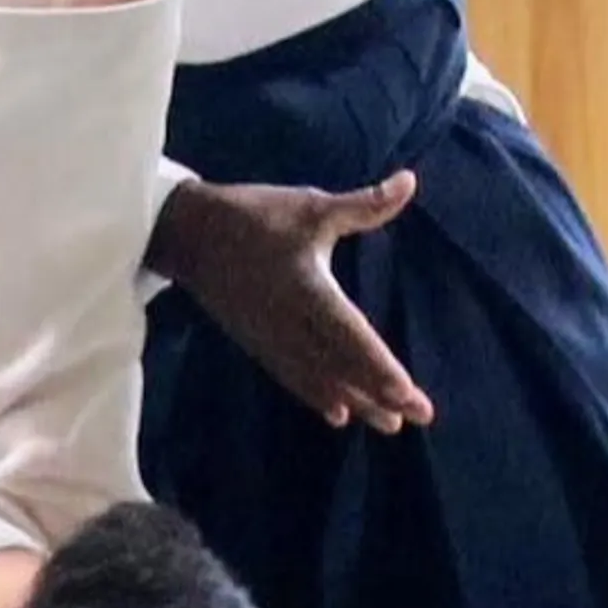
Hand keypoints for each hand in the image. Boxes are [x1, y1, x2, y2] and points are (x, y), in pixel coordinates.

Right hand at [148, 172, 432, 432]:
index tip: (407, 393)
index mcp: (306, 286)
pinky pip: (293, 376)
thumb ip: (364, 205)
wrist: (188, 232)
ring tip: (391, 425)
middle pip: (341, 365)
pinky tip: (338, 414)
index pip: (349, 334)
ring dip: (356, 401)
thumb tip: (411, 182)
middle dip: (380, 394)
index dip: (378, 365)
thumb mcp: (311, 206)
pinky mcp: (258, 342)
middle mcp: (289, 321)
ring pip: (319, 378)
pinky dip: (317, 396)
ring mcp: (271, 337)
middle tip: (419, 416)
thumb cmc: (254, 215)